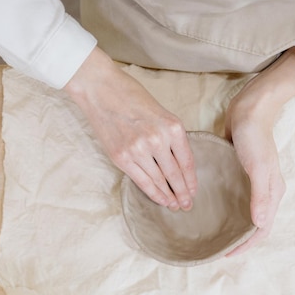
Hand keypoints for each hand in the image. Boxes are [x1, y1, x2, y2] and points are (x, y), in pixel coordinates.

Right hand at [64, 47, 196, 210]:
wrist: (101, 89)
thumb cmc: (132, 96)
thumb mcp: (161, 113)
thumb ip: (171, 136)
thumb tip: (179, 163)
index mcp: (173, 127)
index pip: (187, 161)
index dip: (191, 180)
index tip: (194, 191)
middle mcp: (158, 140)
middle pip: (175, 175)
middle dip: (183, 192)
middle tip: (188, 205)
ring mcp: (139, 150)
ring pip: (159, 181)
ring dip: (169, 196)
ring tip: (175, 205)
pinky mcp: (122, 157)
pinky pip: (142, 181)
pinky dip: (153, 193)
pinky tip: (161, 200)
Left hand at [224, 48, 294, 254]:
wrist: (250, 109)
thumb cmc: (255, 137)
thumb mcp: (259, 167)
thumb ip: (260, 196)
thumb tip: (259, 225)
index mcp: (273, 194)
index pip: (262, 229)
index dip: (246, 244)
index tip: (226, 253)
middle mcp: (264, 192)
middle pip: (253, 225)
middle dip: (238, 239)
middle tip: (217, 248)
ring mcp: (251, 184)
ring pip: (242, 213)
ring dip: (231, 225)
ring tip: (212, 235)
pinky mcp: (238, 174)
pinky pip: (232, 198)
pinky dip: (224, 209)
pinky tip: (208, 211)